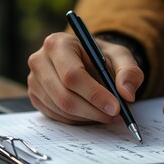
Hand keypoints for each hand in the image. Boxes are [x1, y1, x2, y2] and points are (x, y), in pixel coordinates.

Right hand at [27, 32, 143, 123]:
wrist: (87, 60)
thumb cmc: (102, 57)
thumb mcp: (120, 57)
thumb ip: (129, 72)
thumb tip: (127, 94)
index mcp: (58, 43)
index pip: (72, 75)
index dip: (95, 95)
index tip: (116, 107)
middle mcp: (40, 61)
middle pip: (64, 96)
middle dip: (93, 110)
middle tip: (115, 116)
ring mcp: (34, 81)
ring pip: (62, 109)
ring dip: (88, 116)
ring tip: (107, 113)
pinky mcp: (35, 97)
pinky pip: (57, 116)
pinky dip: (79, 119)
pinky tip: (92, 112)